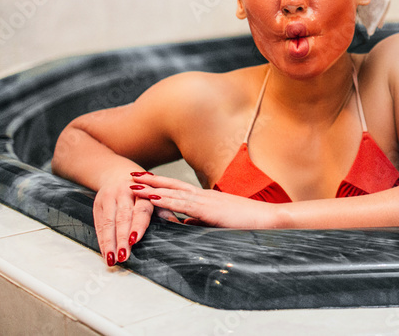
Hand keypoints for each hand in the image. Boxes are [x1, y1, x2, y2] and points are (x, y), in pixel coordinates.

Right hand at [93, 171, 156, 266]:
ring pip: (108, 223)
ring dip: (109, 242)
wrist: (117, 174)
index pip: (141, 210)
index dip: (137, 225)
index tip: (135, 239)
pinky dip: (102, 240)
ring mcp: (109, 198)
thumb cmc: (141, 189)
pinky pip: (99, 224)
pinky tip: (105, 252)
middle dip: (122, 239)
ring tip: (112, 258)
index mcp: (143, 192)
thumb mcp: (155, 195)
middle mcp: (124, 194)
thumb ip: (165, 210)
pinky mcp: (98, 205)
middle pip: (123, 219)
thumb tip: (178, 225)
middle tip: (124, 256)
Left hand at [131, 174, 276, 227]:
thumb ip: (201, 221)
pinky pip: (182, 204)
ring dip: (152, 188)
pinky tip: (152, 198)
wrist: (267, 219)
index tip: (144, 179)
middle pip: (172, 185)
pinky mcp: (209, 210)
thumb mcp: (219, 222)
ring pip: (173, 192)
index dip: (161, 183)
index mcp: (206, 198)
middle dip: (150, 180)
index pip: (179, 188)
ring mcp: (206, 201)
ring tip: (133, 185)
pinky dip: (165, 200)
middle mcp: (204, 196)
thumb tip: (185, 224)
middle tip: (131, 175)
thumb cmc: (248, 222)